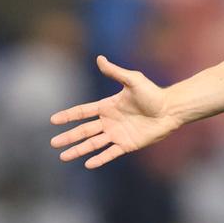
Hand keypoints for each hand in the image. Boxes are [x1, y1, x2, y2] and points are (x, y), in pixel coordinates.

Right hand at [50, 56, 180, 168]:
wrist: (171, 109)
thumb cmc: (154, 94)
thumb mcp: (133, 80)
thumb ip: (115, 72)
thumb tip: (99, 58)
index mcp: (108, 106)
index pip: (83, 112)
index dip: (68, 116)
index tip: (53, 120)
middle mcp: (109, 121)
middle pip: (84, 130)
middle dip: (68, 137)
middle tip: (53, 143)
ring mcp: (117, 134)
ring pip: (93, 144)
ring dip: (78, 150)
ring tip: (63, 157)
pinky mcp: (127, 144)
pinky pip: (110, 153)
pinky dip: (99, 159)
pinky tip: (88, 164)